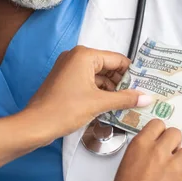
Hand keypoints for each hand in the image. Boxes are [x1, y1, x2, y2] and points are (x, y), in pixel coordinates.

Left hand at [25, 46, 150, 139]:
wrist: (36, 125)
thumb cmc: (63, 109)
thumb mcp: (99, 103)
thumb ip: (125, 98)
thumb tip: (145, 97)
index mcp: (84, 55)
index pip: (117, 59)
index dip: (132, 73)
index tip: (145, 84)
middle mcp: (76, 57)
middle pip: (108, 67)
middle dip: (122, 82)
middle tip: (138, 96)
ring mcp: (69, 69)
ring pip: (98, 76)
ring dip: (111, 89)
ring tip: (127, 104)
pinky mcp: (65, 81)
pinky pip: (88, 83)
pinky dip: (99, 93)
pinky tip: (110, 106)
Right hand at [103, 119, 181, 180]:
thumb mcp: (125, 168)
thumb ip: (141, 156)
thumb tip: (152, 157)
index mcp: (139, 145)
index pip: (158, 125)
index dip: (160, 134)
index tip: (160, 141)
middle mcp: (158, 151)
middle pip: (176, 133)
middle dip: (174, 145)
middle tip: (169, 158)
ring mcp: (174, 166)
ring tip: (174, 175)